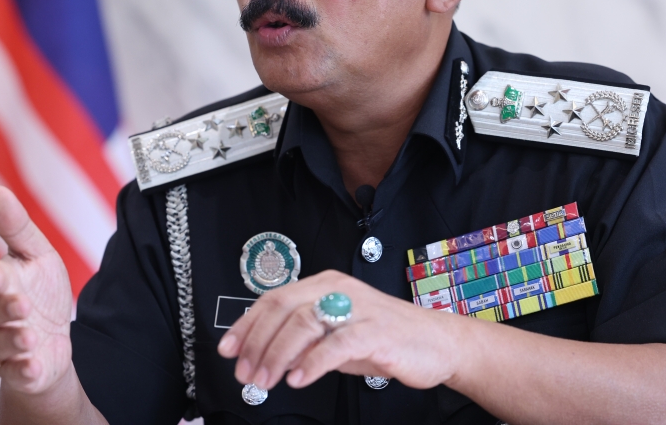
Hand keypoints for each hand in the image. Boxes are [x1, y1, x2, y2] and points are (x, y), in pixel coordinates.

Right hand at [0, 186, 73, 393]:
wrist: (54, 341)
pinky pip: (13, 372)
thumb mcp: (38, 255)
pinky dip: (22, 370)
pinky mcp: (16, 369)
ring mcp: (1, 344)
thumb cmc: (42, 292)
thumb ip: (17, 228)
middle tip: (21, 306)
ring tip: (31, 336)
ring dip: (12, 340)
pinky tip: (34, 364)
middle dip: (0, 308)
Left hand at [217, 270, 463, 390]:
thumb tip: (259, 354)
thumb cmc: (384, 339)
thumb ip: (303, 338)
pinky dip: (312, 363)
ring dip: (278, 355)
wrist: (437, 344)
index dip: (247, 325)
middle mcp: (340, 289)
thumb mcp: (336, 334)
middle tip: (245, 372)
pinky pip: (337, 344)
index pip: (275, 298)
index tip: (228, 349)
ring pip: (305, 323)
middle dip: (257, 343)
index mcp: (326, 284)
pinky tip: (298, 379)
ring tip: (266, 380)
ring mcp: (359, 308)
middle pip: (284, 309)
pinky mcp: (377, 331)